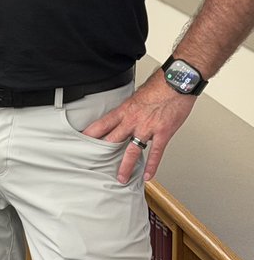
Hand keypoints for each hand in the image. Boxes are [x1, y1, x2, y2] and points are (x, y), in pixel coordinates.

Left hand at [81, 71, 196, 183]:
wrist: (177, 82)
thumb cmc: (160, 86)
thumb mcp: (138, 95)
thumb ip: (131, 108)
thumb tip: (126, 114)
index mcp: (125, 110)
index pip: (103, 123)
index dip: (91, 133)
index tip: (83, 141)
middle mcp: (133, 120)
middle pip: (113, 138)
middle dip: (102, 152)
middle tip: (94, 163)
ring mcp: (148, 128)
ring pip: (132, 150)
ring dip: (125, 165)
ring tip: (120, 177)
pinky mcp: (163, 133)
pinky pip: (156, 153)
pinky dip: (152, 165)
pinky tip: (147, 175)